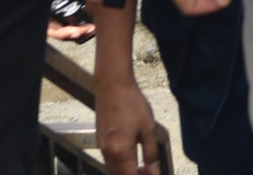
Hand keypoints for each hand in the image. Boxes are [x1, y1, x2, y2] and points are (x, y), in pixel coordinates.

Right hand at [93, 0, 163, 174]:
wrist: (112, 86)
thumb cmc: (133, 104)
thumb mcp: (148, 128)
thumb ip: (150, 152)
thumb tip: (153, 171)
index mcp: (120, 151)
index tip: (153, 174)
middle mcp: (107, 153)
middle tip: (150, 171)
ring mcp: (101, 146)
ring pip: (113, 168)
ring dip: (126, 171)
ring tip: (144, 166)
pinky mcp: (99, 140)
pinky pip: (109, 160)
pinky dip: (120, 164)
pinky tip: (132, 157)